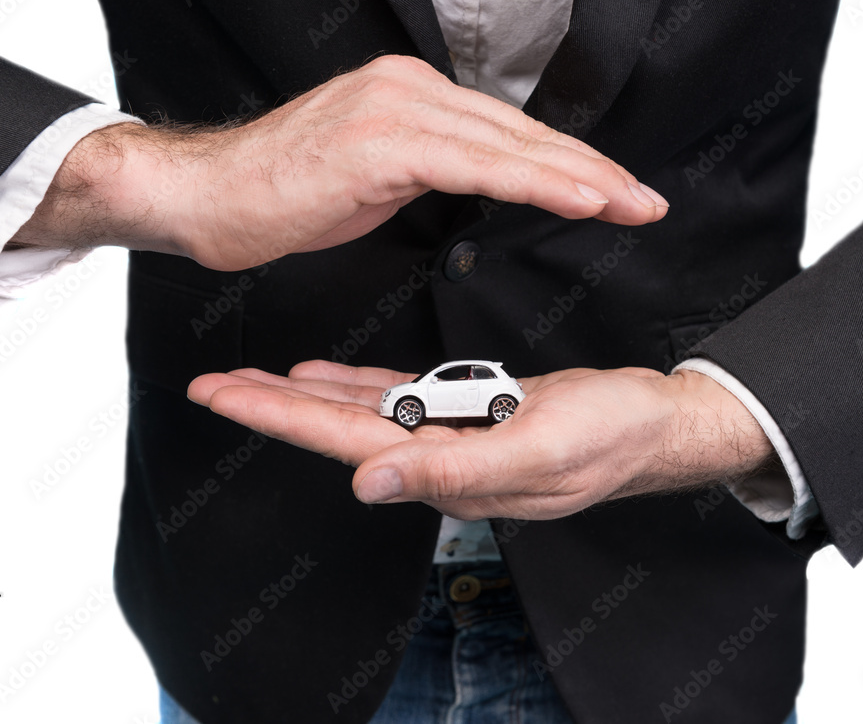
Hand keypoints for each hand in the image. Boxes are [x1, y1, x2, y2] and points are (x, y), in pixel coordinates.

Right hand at [13, 55, 667, 270]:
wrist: (206, 196)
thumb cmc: (282, 194)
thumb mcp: (372, 179)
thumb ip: (429, 169)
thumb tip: (475, 179)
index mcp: (409, 97)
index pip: (508, 132)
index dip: (568, 163)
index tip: (615, 192)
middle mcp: (407, 89)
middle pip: (521, 130)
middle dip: (591, 169)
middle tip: (645, 199)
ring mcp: (393, 109)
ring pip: (508, 143)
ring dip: (578, 176)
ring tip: (629, 203)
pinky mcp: (379, 141)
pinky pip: (473, 162)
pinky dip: (531, 180)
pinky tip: (576, 197)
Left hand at [187, 361, 776, 520]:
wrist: (652, 422)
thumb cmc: (610, 437)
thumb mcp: (538, 452)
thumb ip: (452, 472)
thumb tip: (368, 486)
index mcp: (446, 470)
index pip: (343, 444)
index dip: (280, 417)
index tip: (221, 394)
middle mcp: (436, 458)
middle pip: (336, 429)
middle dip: (272, 405)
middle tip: (210, 382)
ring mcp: (448, 436)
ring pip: (359, 412)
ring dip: (303, 396)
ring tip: (251, 377)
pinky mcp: (466, 412)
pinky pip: (397, 399)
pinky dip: (355, 387)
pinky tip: (323, 376)